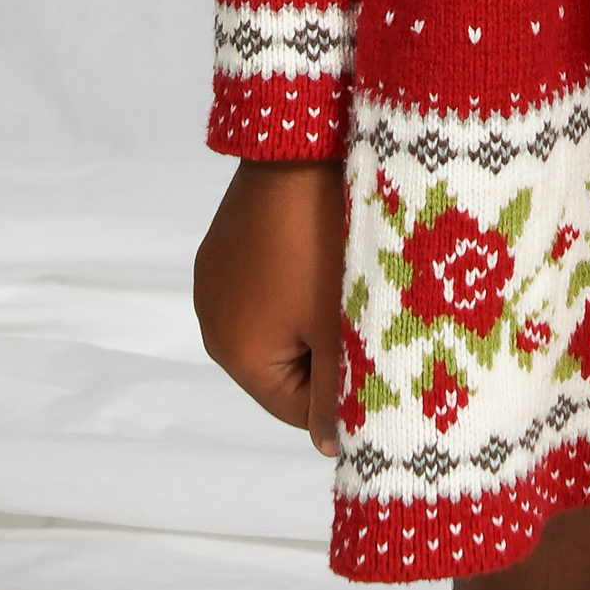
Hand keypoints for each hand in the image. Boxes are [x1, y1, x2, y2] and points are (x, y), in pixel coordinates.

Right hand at [192, 158, 347, 454]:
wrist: (302, 142)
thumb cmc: (326, 242)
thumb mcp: (341, 329)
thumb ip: (337, 398)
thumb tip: (330, 448)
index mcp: (234, 353)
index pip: (297, 409)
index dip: (342, 389)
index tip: (376, 350)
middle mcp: (213, 320)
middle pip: (286, 366)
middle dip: (329, 348)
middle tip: (367, 308)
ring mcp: (216, 276)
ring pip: (281, 323)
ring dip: (316, 311)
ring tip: (352, 274)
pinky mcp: (228, 241)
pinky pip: (269, 284)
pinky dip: (299, 277)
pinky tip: (327, 246)